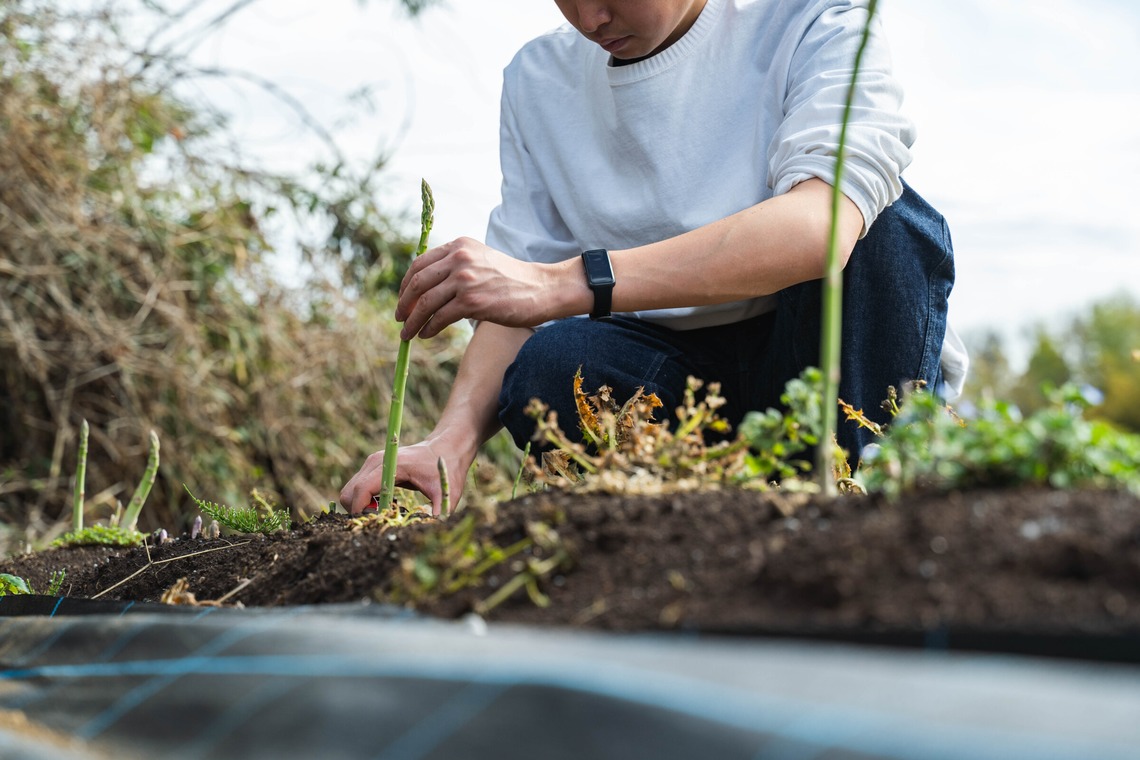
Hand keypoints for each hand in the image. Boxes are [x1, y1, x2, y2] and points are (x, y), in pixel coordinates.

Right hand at [338, 439, 470, 515]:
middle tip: (382, 520)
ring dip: (363, 507)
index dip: (361, 512)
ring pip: (351, 491)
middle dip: (359, 512)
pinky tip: (388, 505)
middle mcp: (375, 462)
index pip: (360, 491)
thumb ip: (438, 513)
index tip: (377, 524)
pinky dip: (367, 501)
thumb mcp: (446, 493)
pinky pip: (359, 489)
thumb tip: (428, 533)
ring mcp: (372, 464)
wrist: (447, 447)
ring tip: (387, 512)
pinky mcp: (374, 468)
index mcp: (390, 465)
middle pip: (349, 493)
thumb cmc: (447, 468)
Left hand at [395, 237, 572, 338]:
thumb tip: (426, 287)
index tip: (403, 299)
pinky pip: (439, 317)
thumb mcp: (481, 260)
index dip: (405, 284)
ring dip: (412, 321)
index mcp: (459, 247)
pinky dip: (428, 328)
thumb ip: (456, 265)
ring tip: (408, 333)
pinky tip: (426, 334)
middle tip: (400, 319)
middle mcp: (459, 259)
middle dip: (404, 304)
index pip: (419, 263)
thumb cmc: (513, 279)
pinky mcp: (472, 301)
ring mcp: (465, 280)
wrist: (542, 288)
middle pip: (417, 283)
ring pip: (425, 302)